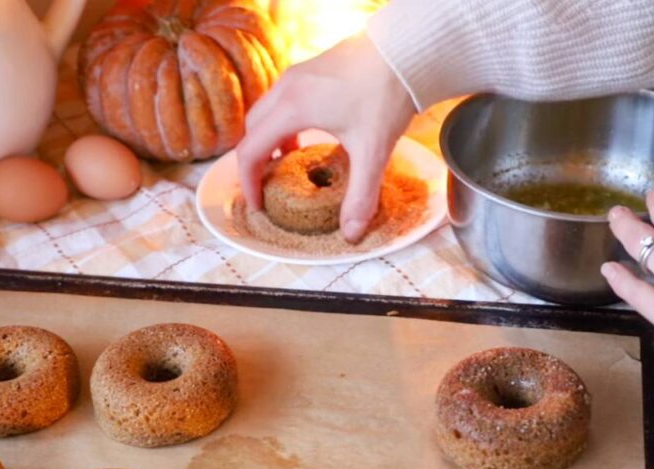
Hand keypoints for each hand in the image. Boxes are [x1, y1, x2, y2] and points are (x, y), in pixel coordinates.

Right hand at [235, 33, 416, 242]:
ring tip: (286, 164)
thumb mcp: (373, 150)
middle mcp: (287, 88)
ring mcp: (298, 75)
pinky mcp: (312, 69)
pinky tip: (308, 136)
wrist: (406, 50)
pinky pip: (282, 100)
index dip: (248, 182)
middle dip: (255, 161)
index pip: (250, 150)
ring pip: (266, 112)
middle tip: (268, 186)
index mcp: (292, 108)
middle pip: (252, 130)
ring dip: (268, 140)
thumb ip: (360, 195)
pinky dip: (283, 123)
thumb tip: (351, 233)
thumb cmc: (386, 92)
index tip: (259, 203)